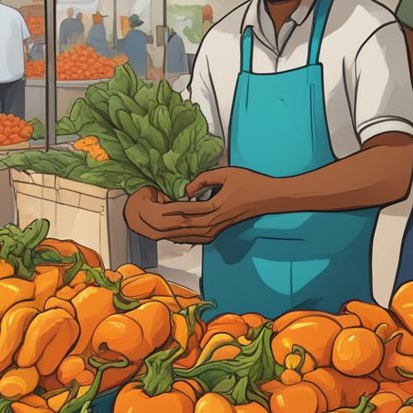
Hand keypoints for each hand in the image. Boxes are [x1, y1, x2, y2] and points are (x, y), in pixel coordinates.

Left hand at [123, 167, 265, 244]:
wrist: (268, 198)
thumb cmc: (249, 183)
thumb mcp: (226, 173)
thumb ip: (203, 179)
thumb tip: (185, 189)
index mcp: (214, 208)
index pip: (182, 211)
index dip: (164, 208)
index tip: (150, 202)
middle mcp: (212, 224)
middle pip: (179, 227)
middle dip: (158, 221)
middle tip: (144, 213)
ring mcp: (215, 231)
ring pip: (183, 236)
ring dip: (165, 230)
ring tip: (150, 224)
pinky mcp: (216, 232)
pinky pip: (192, 238)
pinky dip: (177, 235)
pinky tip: (168, 232)